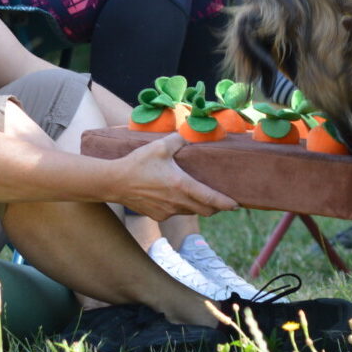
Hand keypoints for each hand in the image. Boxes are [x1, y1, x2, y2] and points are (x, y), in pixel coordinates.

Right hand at [111, 133, 237, 219]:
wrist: (115, 182)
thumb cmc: (138, 163)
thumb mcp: (159, 147)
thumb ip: (177, 140)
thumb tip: (187, 135)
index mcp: (182, 185)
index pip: (211, 199)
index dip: (226, 203)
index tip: (236, 205)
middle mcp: (178, 202)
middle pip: (205, 211)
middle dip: (215, 207)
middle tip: (220, 200)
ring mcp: (168, 211)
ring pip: (190, 212)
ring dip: (197, 206)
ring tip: (196, 195)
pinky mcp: (158, 216)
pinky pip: (176, 213)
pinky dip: (181, 207)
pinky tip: (174, 197)